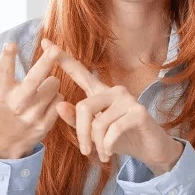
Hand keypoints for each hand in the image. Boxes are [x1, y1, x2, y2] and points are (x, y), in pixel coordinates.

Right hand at [0, 42, 64, 159]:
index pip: (3, 73)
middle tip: (54, 48)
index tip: (10, 44)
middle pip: (35, 81)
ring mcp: (33, 115)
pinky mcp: (46, 124)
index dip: (7, 58)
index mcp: (1, 93)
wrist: (8, 142)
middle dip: (45, 63)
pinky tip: (47, 101)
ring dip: (50, 82)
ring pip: (53, 85)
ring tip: (40, 88)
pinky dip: (56, 96)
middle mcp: (17, 105)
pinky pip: (60, 98)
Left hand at [48, 40, 183, 172]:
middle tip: (85, 151)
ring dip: (97, 144)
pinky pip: (113, 130)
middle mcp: (114, 90)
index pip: (79, 72)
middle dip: (81, 134)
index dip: (62, 59)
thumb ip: (77, 121)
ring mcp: (128, 99)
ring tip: (103, 153)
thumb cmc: (122, 139)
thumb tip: (59, 106)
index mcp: (101, 93)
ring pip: (98, 123)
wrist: (151, 149)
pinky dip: (108, 146)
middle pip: (84, 107)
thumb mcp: (95, 133)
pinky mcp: (138, 112)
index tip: (44, 41)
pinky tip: (111, 152)